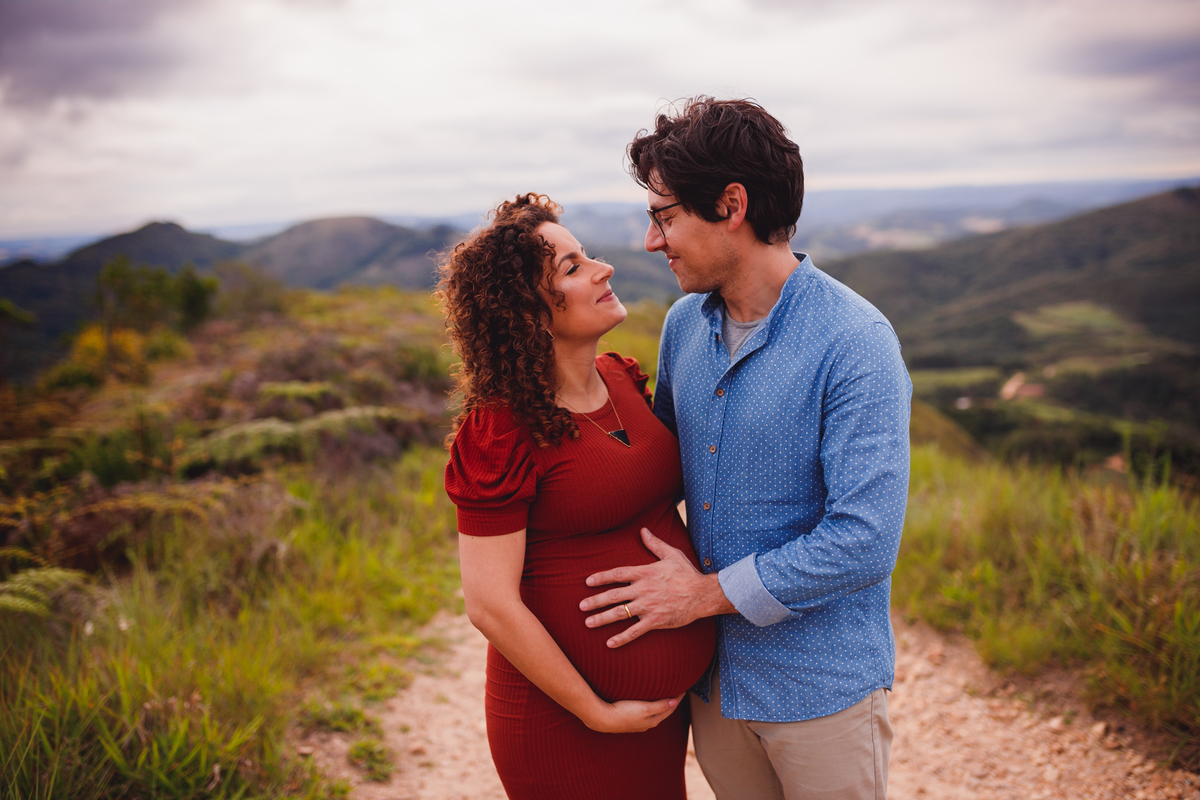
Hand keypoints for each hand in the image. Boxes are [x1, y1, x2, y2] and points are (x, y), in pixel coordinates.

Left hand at [579, 528, 733, 647]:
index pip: (617, 574)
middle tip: (581, 606)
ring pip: (620, 613)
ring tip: (588, 623)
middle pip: (613, 595)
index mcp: (645, 573)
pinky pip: (635, 631)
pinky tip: (609, 643)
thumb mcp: (671, 554)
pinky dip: (622, 638)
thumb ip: (654, 544)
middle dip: (595, 600)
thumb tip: (643, 530)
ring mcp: (648, 606)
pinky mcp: (655, 621)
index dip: (601, 577)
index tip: (587, 581)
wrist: (702, 594)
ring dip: (602, 618)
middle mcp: (643, 589)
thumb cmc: (687, 573)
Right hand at [585, 695, 683, 733]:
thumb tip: (674, 702)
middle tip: (677, 692)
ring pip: (654, 713)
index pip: (669, 709)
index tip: (684, 689)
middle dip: (670, 703)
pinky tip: (646, 703)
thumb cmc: (623, 712)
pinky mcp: (628, 720)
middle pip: (663, 712)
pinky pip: (644, 713)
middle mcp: (646, 723)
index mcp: (652, 720)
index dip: (677, 699)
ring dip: (660, 705)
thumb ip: (660, 706)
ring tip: (664, 696)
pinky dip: (650, 707)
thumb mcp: (644, 708)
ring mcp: (637, 723)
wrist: (602, 719)